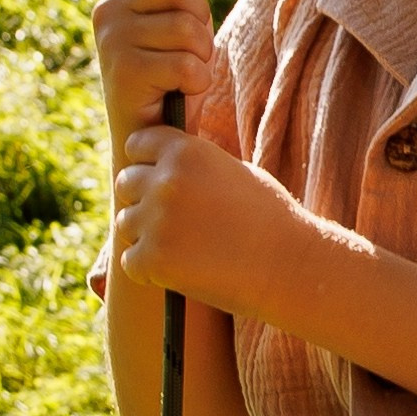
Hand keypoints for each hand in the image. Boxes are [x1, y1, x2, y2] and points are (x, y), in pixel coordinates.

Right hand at [93, 0, 212, 139]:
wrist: (147, 136)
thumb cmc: (168, 73)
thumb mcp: (179, 17)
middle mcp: (109, 9)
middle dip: (200, 17)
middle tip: (188, 46)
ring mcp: (113, 40)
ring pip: (187, 26)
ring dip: (201, 54)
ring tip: (184, 70)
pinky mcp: (125, 72)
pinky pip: (188, 63)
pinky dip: (197, 81)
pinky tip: (179, 92)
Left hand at [113, 125, 310, 315]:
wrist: (291, 265)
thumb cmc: (269, 218)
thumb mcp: (233, 171)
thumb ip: (194, 163)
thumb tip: (159, 163)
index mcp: (187, 151)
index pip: (138, 144)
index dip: (147, 162)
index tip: (162, 180)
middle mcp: (167, 180)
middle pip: (125, 183)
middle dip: (143, 199)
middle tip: (175, 220)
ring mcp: (157, 220)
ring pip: (126, 223)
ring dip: (146, 236)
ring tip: (186, 247)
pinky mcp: (153, 260)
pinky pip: (130, 262)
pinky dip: (150, 271)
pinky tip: (182, 270)